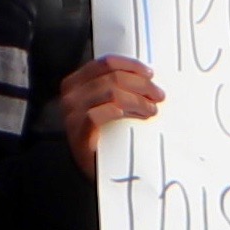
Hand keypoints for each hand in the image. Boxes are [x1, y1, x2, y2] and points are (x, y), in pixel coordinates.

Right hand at [58, 55, 162, 179]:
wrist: (96, 166)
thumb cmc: (106, 132)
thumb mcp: (109, 103)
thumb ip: (120, 87)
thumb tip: (148, 76)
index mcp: (77, 82)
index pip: (106, 63)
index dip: (131, 66)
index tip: (151, 74)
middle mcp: (71, 95)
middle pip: (113, 78)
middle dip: (141, 85)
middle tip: (158, 96)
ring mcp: (72, 114)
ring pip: (111, 93)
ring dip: (138, 100)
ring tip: (151, 110)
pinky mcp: (77, 133)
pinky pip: (97, 115)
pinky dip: (119, 112)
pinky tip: (135, 117)